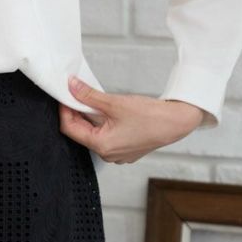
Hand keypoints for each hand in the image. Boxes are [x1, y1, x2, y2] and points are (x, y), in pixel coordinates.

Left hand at [59, 76, 205, 163]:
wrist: (176, 122)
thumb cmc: (151, 116)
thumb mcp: (114, 103)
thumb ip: (89, 95)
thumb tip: (72, 87)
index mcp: (102, 146)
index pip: (70, 128)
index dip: (65, 110)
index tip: (65, 94)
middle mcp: (108, 155)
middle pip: (81, 131)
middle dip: (77, 112)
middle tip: (78, 93)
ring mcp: (117, 154)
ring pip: (93, 133)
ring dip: (90, 116)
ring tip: (93, 100)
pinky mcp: (125, 149)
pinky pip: (106, 135)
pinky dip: (102, 122)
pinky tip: (107, 110)